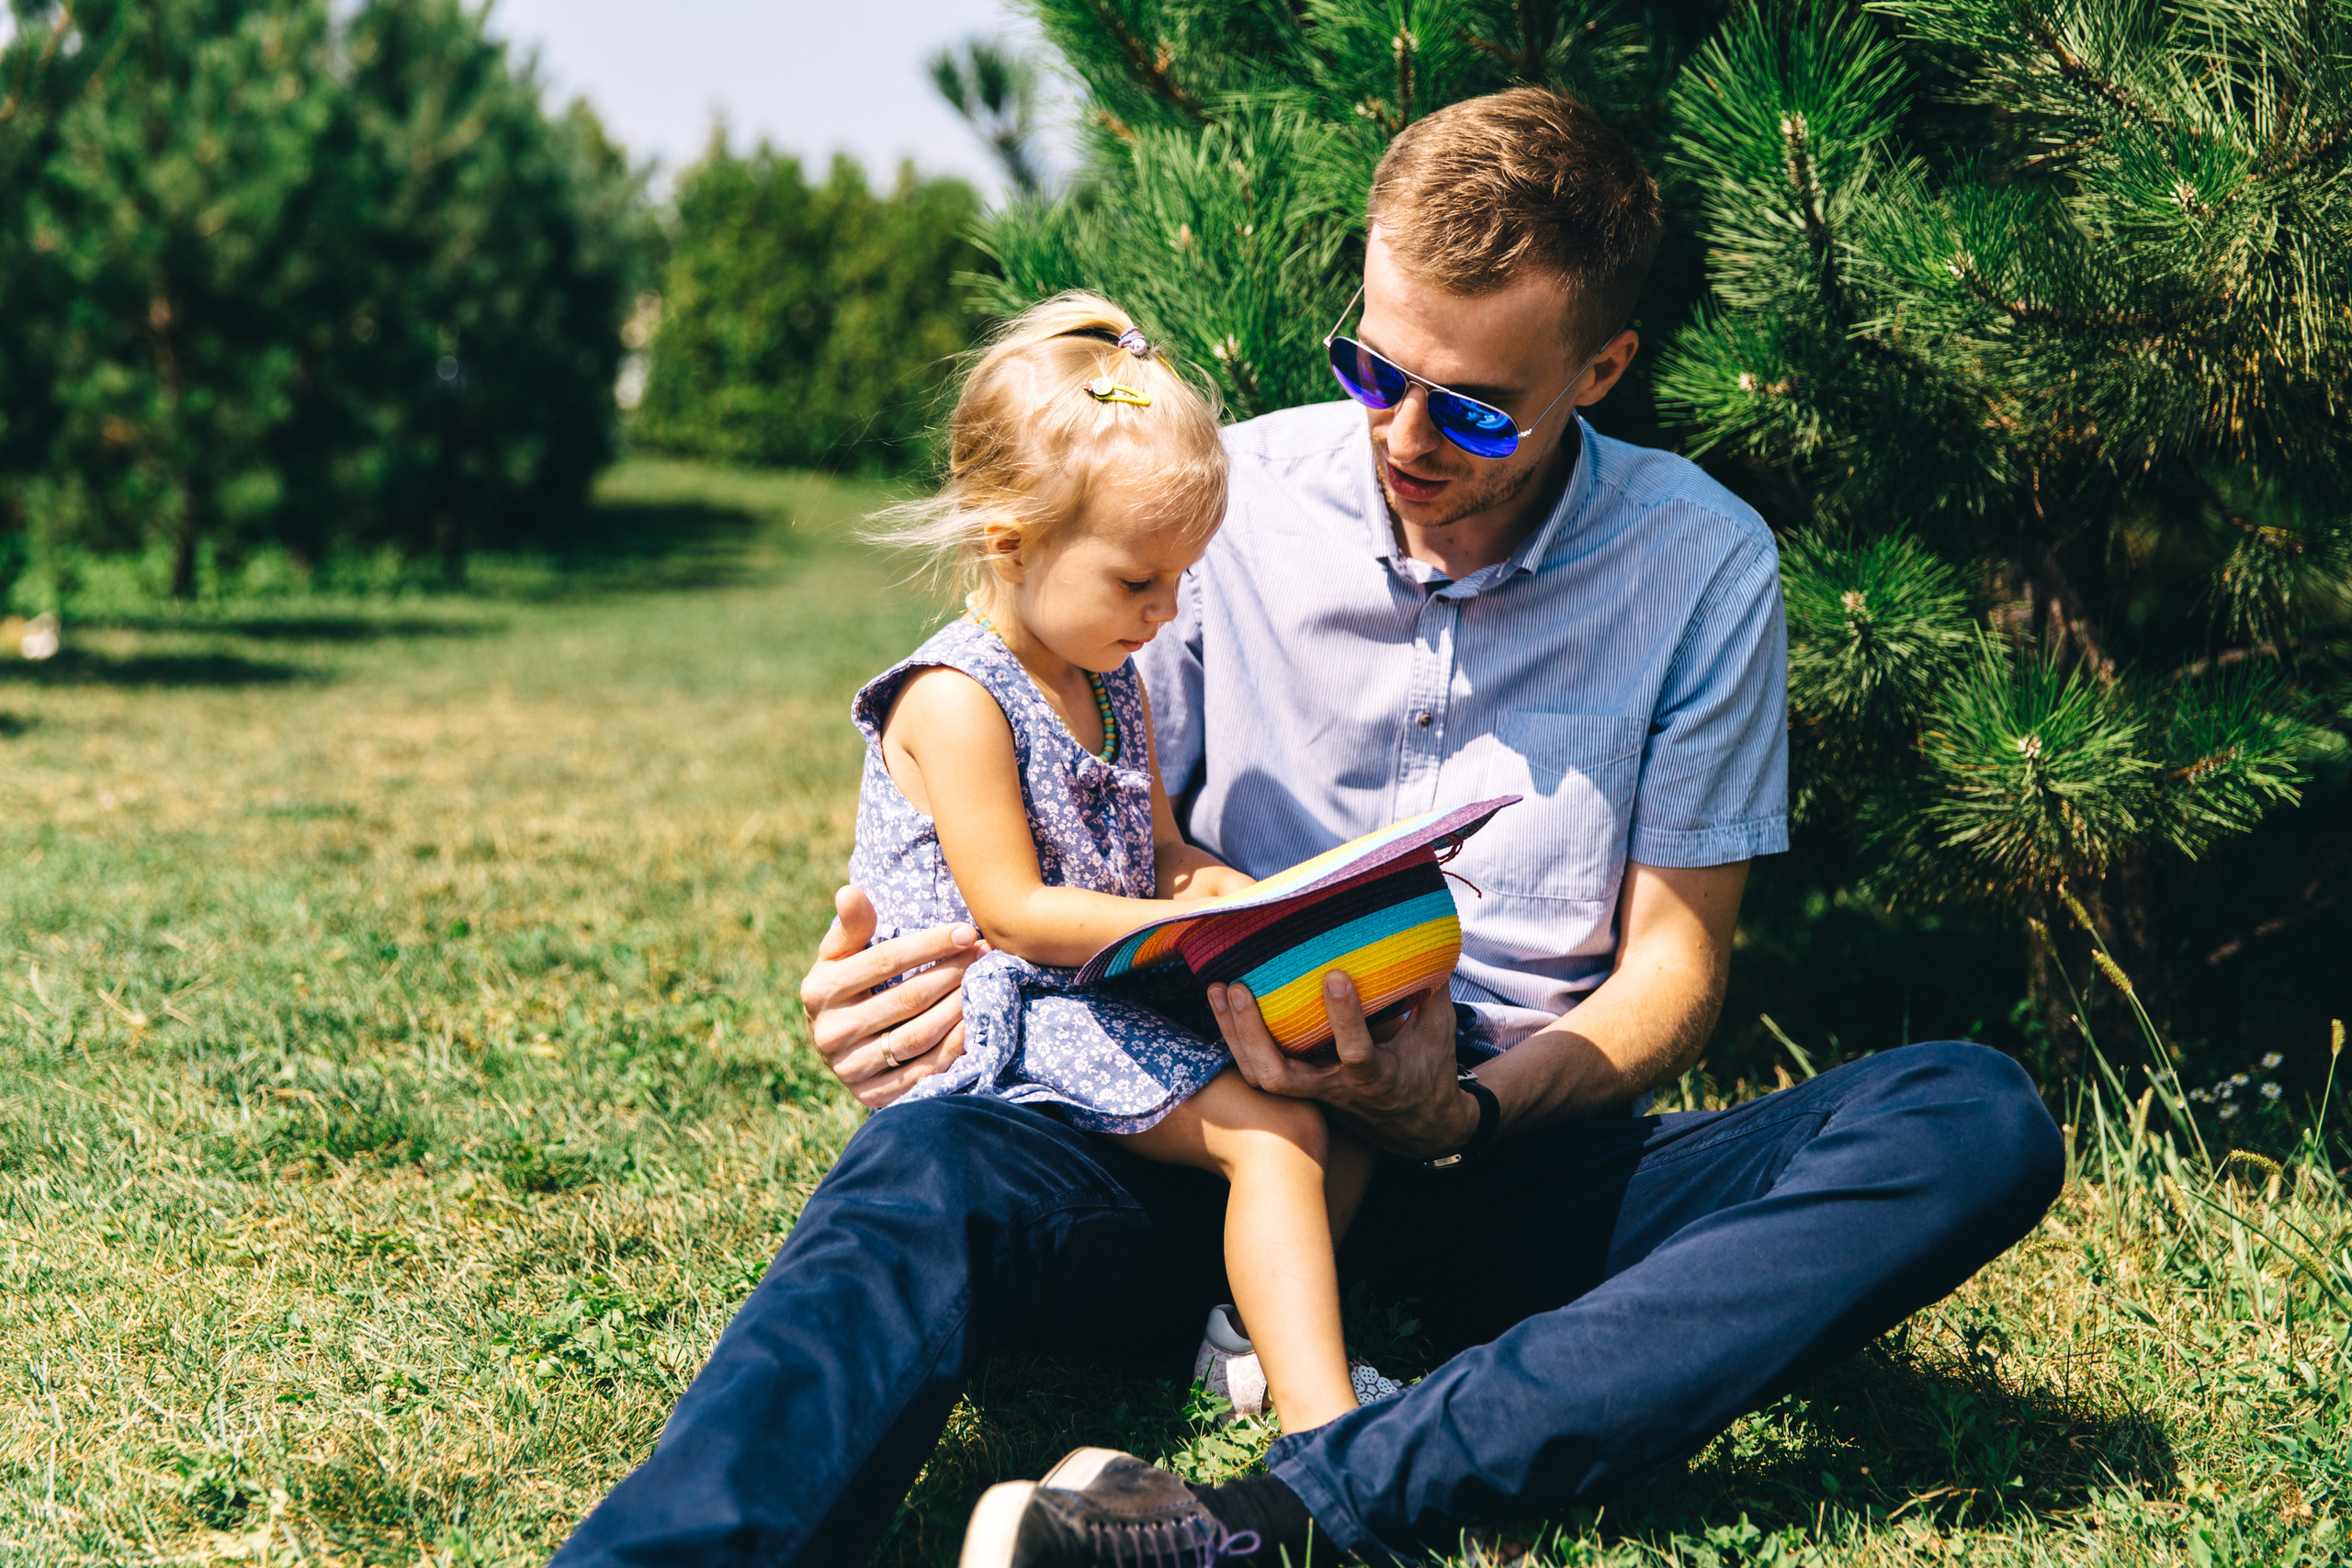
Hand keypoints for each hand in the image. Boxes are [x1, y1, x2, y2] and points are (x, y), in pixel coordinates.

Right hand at [798, 886, 985, 1108]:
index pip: (883, 961)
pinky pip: (924, 1071)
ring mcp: (850, 1069)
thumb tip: (851, 891)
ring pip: (918, 1036)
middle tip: (984, 954)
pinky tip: (976, 1021)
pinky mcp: (873, 1096)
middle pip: (906, 999)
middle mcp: (830, 1033)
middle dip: (952, 972)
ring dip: (959, 1007)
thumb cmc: (846, 985)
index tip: (967, 931)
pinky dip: (955, 1046)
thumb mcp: (839, 954)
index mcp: (819, 990)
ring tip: (983, 983)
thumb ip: (851, 925)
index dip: (929, 944)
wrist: (836, 1045)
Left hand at [1208, 972, 1478, 1159]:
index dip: (1345, 1017)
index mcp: (1375, 1078)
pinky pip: (1259, 1071)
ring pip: (1261, 1076)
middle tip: (1237, 987)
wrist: (1420, 1131)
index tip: (1335, 975)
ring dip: (1234, 1035)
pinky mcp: (1300, 1091)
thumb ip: (1430, 992)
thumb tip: (1427, 941)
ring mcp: (1313, 1093)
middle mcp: (1336, 1090)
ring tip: (1218, 988)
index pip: (1356, 1052)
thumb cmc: (1429, 1074)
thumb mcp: (1438, 1035)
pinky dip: (1238, 1041)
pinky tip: (1223, 1006)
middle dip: (1253, 1033)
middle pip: (1281, 1076)